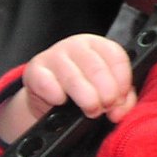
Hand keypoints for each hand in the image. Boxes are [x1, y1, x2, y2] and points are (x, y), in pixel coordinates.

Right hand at [0, 33, 136, 142]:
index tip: (120, 99)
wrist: (49, 100)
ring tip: (91, 110)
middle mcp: (77, 46)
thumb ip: (122, 99)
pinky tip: (62, 102)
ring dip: (86, 99)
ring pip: (74, 78)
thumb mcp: (106, 91)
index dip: (122, 82)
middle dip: (106, 94)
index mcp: (98, 45)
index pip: (116, 57)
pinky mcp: (34, 70)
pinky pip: (47, 83)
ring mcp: (54, 56)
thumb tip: (119, 111)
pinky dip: (56, 96)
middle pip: (96, 68)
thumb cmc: (84, 90)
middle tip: (106, 108)